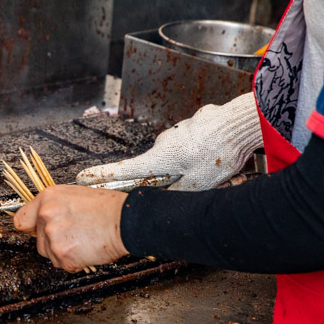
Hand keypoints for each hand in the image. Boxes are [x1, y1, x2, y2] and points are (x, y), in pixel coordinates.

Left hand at [13, 185, 128, 272]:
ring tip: (84, 240)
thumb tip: (43, 221)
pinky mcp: (63, 255)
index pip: (22, 220)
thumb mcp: (73, 196)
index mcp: (47, 199)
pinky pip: (64, 265)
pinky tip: (88, 249)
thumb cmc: (106, 207)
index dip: (31, 229)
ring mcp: (53, 237)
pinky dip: (76, 262)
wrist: (125, 220)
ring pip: (50, 255)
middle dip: (54, 243)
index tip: (37, 232)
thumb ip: (54, 208)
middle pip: (39, 242)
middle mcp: (46, 216)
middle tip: (75, 236)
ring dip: (65, 253)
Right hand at [76, 93, 261, 190]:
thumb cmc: (218, 152)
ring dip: (195, 166)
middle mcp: (164, 143)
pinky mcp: (194, 126)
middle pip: (159, 167)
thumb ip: (178, 194)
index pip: (123, 170)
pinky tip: (222, 156)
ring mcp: (179, 132)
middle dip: (173, 178)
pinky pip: (195, 145)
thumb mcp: (197, 185)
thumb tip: (166, 200)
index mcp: (159, 158)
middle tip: (192, 183)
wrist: (241, 123)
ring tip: (217, 170)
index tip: (82, 176)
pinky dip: (205, 154)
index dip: (101, 176)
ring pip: (180, 156)